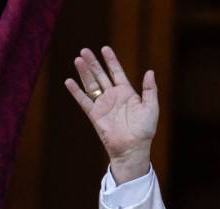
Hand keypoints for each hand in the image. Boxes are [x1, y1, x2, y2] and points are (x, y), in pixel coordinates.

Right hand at [64, 46, 157, 183]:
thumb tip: (150, 71)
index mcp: (127, 93)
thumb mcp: (151, 107)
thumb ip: (150, 89)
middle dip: (93, 63)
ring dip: (84, 72)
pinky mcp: (94, 115)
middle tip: (84, 50)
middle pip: (101, 75)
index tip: (105, 48)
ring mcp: (103, 105)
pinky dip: (76, 92)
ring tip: (78, 59)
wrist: (133, 148)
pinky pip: (84, 101)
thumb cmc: (144, 130)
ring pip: (91, 84)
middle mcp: (113, 96)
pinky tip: (69, 81)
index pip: (117, 72)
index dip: (111, 60)